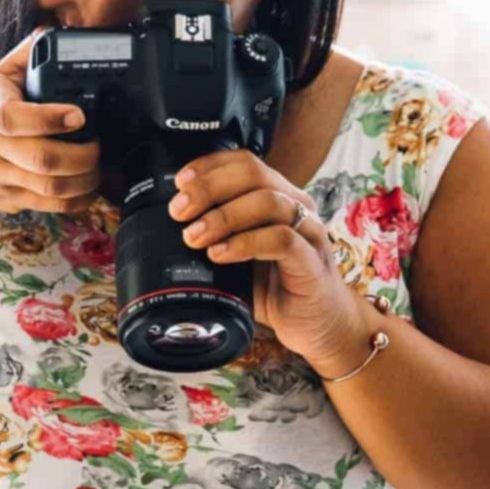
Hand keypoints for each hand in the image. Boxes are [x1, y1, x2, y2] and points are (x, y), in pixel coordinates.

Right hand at [0, 29, 100, 215]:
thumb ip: (25, 56)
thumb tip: (56, 35)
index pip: (12, 118)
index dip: (49, 119)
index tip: (78, 115)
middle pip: (41, 159)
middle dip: (82, 156)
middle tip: (98, 145)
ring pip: (49, 187)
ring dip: (84, 180)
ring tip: (97, 168)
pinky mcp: (7, 199)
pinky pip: (48, 206)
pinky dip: (76, 200)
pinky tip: (88, 188)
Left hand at [168, 148, 374, 374]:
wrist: (318, 325)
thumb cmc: (279, 289)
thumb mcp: (240, 258)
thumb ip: (217, 238)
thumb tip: (171, 231)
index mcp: (279, 198)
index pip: (245, 162)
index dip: (210, 166)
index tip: (179, 183)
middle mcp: (297, 207)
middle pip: (254, 174)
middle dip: (209, 188)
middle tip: (179, 211)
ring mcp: (309, 232)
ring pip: (268, 202)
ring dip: (223, 216)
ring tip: (194, 237)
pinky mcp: (312, 262)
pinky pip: (282, 239)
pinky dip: (245, 243)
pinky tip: (220, 254)